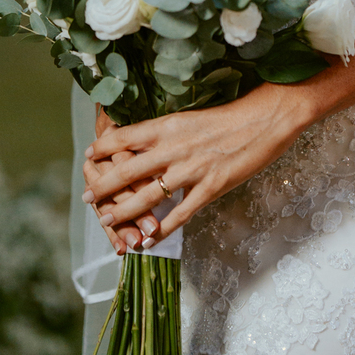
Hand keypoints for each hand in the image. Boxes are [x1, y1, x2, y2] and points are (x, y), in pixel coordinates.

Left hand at [82, 79, 318, 245]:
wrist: (267, 118)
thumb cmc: (233, 115)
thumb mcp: (192, 116)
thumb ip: (168, 132)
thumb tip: (143, 141)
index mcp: (168, 125)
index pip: (124, 137)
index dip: (102, 148)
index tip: (88, 155)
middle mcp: (173, 148)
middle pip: (126, 171)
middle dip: (102, 186)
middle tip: (86, 197)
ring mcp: (191, 170)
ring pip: (147, 197)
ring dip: (123, 212)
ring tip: (107, 220)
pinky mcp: (211, 187)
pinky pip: (180, 214)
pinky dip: (162, 230)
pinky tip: (150, 240)